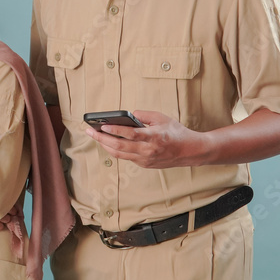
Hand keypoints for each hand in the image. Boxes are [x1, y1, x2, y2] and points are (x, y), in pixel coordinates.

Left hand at [86, 110, 208, 168]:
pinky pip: (125, 157)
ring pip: (119, 154)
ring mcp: (145, 160)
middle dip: (101, 139)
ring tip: (95, 136)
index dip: (114, 130)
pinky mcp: (145, 165)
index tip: (101, 126)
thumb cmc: (176, 132)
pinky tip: (107, 143)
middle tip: (89, 131)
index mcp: (154, 137)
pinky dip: (115, 150)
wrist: (191, 151)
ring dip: (104, 145)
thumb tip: (127, 115)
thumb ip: (143, 115)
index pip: (130, 134)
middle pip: (119, 146)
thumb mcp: (162, 118)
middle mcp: (148, 150)